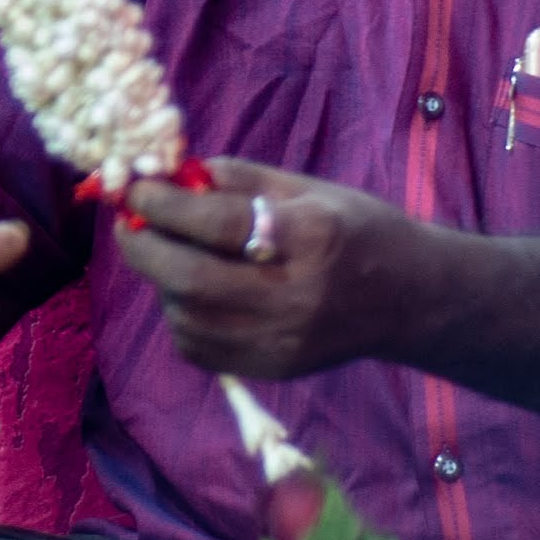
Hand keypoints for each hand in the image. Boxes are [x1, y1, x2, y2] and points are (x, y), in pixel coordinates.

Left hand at [115, 157, 429, 381]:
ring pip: (188, 317)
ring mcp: (282, 340)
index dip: (165, 205)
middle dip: (145, 249)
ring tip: (171, 256)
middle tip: (130, 225)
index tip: (137, 188)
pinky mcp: (272, 368)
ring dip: (162, 282)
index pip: (217, 224)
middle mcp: (295, 296)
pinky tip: (195, 294)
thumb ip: (239, 179)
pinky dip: (181, 316)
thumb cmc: (356, 229)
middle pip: (191, 280)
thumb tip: (172, 171)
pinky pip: (199, 348)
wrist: (409, 299)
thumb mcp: (307, 188)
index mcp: (309, 237)